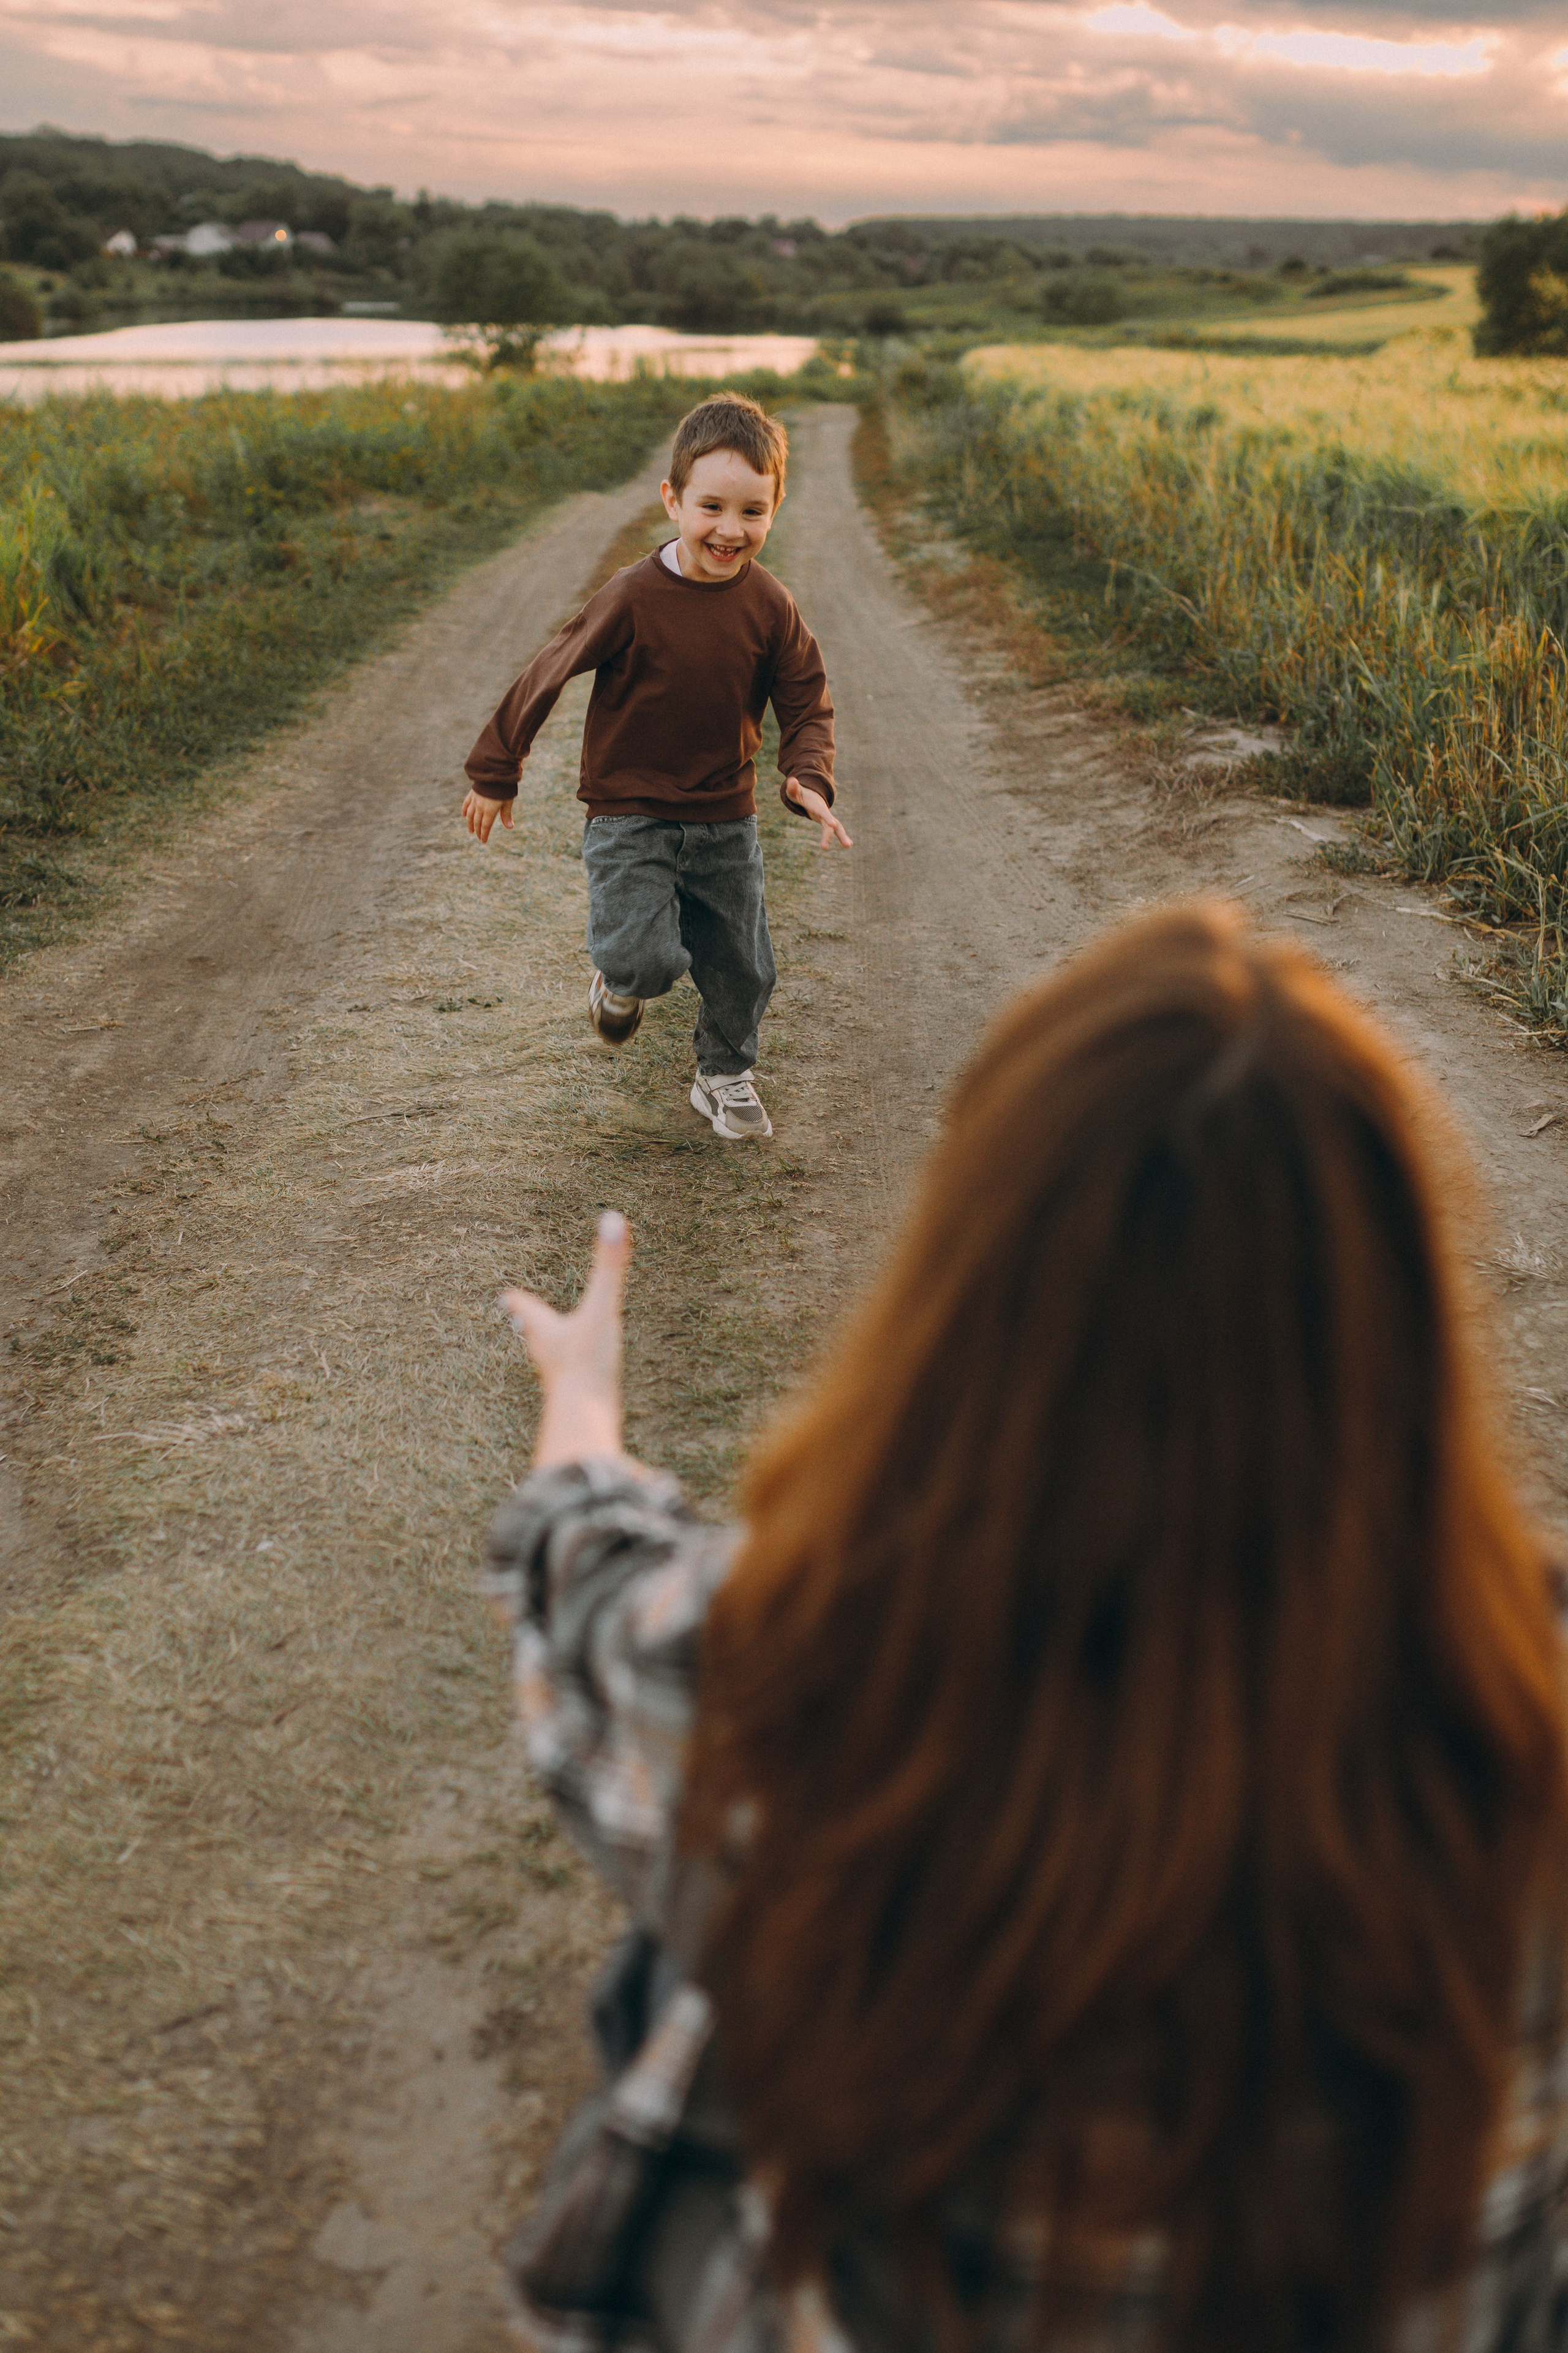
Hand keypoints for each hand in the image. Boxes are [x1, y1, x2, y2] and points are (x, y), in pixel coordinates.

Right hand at [463, 789, 512, 844]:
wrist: (494, 772)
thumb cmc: (503, 788)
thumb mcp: (508, 802)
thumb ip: (506, 814)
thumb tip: (509, 827)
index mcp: (489, 810)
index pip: (485, 826)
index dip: (484, 834)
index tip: (483, 841)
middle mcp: (480, 806)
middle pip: (477, 822)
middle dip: (478, 831)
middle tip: (478, 837)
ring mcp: (475, 799)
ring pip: (470, 814)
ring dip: (470, 823)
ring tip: (470, 830)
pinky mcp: (472, 793)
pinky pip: (466, 803)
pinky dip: (465, 810)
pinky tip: (464, 815)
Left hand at [499, 1213, 632, 1468]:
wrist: (585, 1421)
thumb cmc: (587, 1362)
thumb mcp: (601, 1308)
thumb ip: (609, 1265)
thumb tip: (613, 1218)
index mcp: (546, 1329)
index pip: (525, 1307)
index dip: (517, 1299)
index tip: (504, 1294)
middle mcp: (546, 1354)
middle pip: (531, 1333)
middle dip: (527, 1321)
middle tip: (516, 1314)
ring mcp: (559, 1379)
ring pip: (547, 1358)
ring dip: (545, 1347)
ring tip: (547, 1344)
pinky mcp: (575, 1399)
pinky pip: (568, 1380)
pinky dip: (568, 1372)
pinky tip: (579, 1380)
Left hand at [785, 777, 852, 850]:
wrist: (810, 795)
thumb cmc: (800, 794)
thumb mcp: (794, 792)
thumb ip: (793, 788)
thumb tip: (791, 780)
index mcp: (816, 806)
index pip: (822, 812)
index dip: (827, 817)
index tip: (832, 824)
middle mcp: (824, 812)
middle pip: (831, 824)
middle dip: (834, 834)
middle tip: (839, 845)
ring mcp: (826, 818)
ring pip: (837, 828)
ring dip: (842, 836)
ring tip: (848, 846)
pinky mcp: (827, 823)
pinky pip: (835, 831)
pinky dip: (841, 837)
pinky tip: (848, 845)